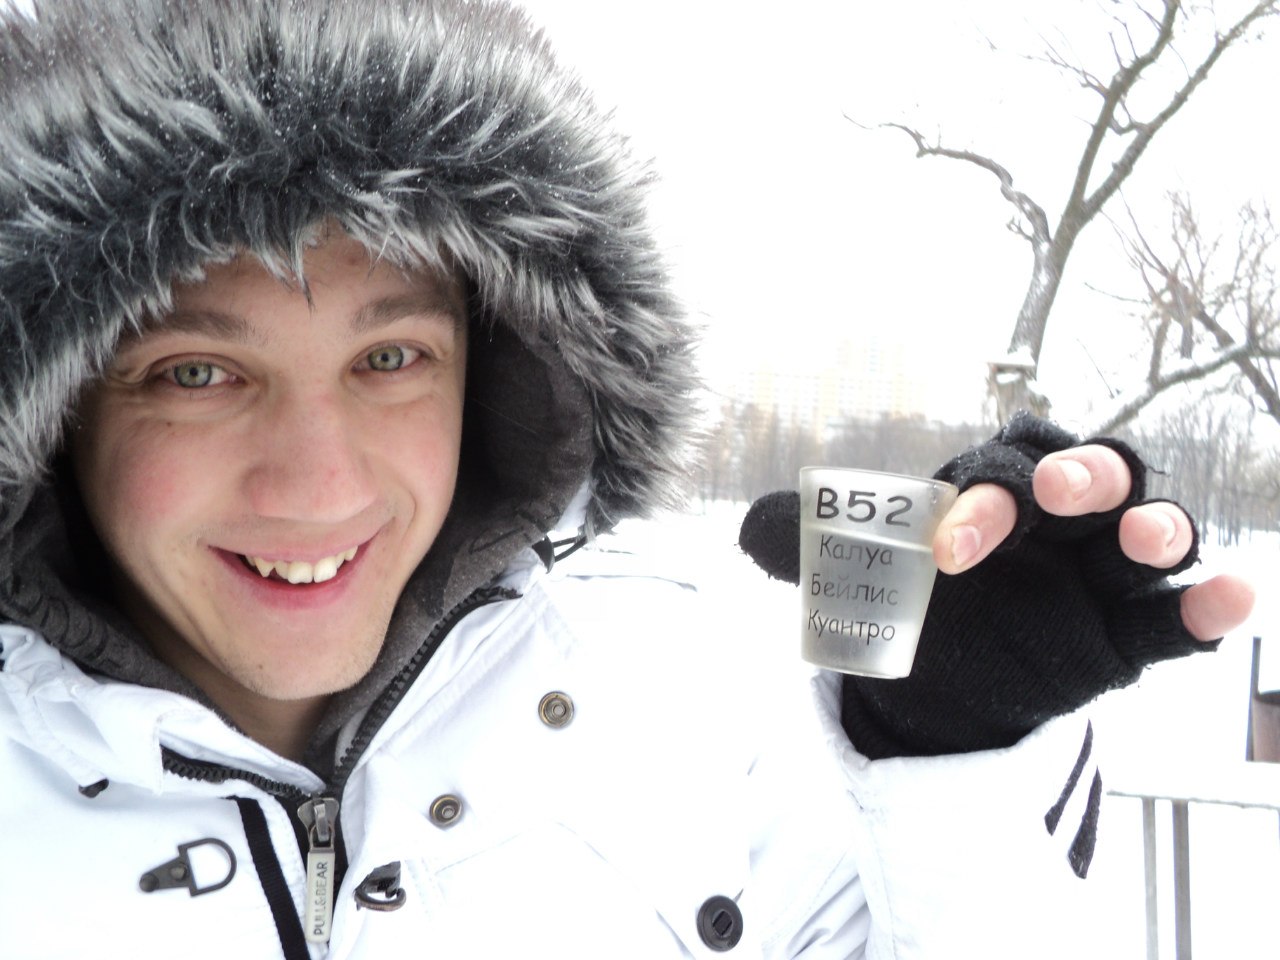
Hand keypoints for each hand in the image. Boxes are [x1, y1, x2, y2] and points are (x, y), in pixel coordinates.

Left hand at [738, 412, 1256, 758]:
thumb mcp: (859, 578)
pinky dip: (1207, 605)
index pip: (998, 471)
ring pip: (1146, 537)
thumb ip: (813, 549)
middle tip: (1062, 495)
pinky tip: (1233, 598)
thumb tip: (745, 530)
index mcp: (989, 488)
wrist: (944, 673)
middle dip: (1083, 478)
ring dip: (1157, 531)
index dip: (981, 500)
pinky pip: (1175, 614)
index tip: (946, 552)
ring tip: (1153, 544)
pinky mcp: (1124, 634)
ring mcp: (1096, 574)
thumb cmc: (911, 601)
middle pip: (1091, 476)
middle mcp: (1054, 520)